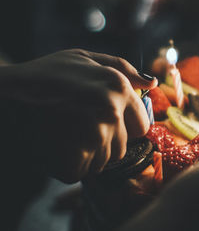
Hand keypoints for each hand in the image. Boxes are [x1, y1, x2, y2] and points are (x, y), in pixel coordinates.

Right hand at [0, 49, 156, 182]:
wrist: (2, 95)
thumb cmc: (42, 75)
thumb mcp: (83, 58)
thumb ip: (122, 68)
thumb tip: (151, 83)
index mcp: (119, 87)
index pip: (142, 127)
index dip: (124, 130)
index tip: (101, 124)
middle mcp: (112, 111)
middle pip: (123, 148)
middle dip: (105, 145)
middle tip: (76, 129)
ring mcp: (94, 135)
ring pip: (103, 163)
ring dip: (86, 156)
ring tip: (63, 135)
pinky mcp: (75, 156)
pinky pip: (82, 172)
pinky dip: (69, 166)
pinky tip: (54, 147)